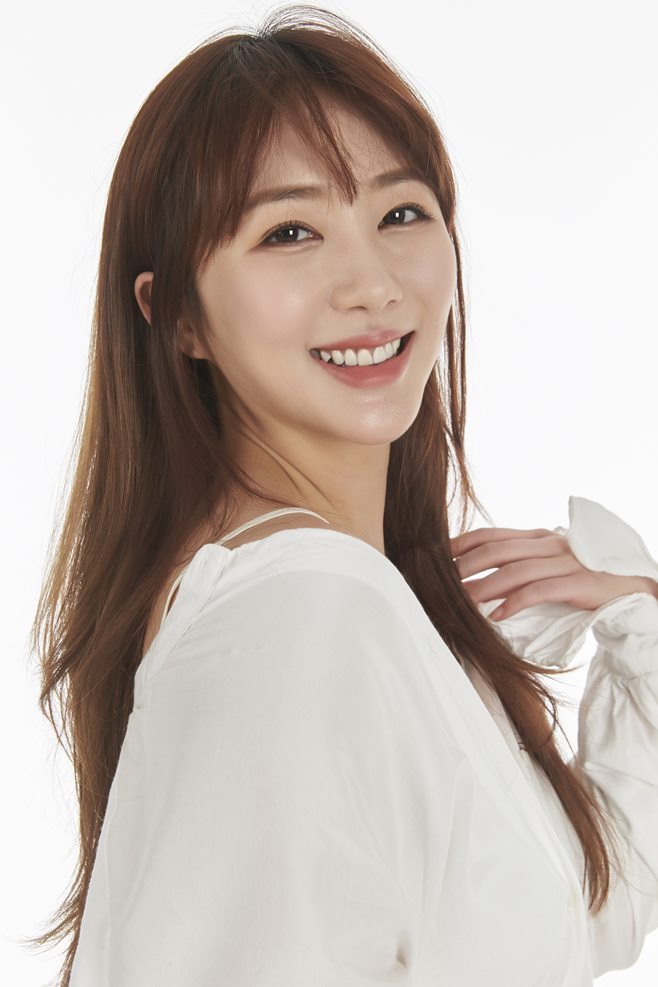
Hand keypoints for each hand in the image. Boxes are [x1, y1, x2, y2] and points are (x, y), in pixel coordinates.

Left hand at [450, 526, 657, 620]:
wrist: (627, 589)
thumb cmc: (579, 581)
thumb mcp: (545, 566)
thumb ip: (517, 566)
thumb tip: (474, 579)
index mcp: (537, 537)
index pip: (491, 534)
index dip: (462, 544)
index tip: (436, 557)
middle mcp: (548, 544)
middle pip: (497, 551)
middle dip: (465, 566)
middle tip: (441, 583)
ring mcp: (564, 562)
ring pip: (515, 571)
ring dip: (484, 588)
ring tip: (463, 603)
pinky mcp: (577, 583)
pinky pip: (540, 591)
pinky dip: (515, 603)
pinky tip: (497, 616)